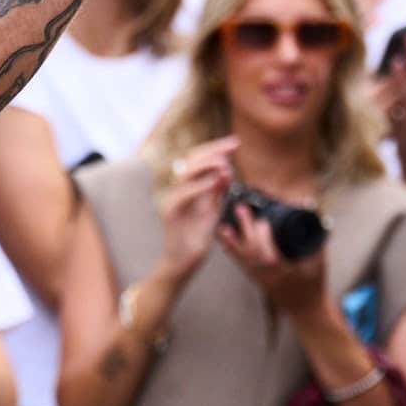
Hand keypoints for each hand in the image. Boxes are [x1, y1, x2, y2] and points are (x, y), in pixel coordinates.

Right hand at [160, 138, 235, 280]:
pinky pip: (183, 194)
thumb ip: (217, 190)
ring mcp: (172, 200)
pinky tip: (215, 180)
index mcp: (187, 186)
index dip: (216, 148)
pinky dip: (200, 185)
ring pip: (186, 173)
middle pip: (191, 160)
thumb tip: (227, 168)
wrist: (184, 262)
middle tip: (233, 146)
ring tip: (225, 164)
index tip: (235, 143)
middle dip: (214, 150)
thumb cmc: (196, 238)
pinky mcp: (170, 212)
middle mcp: (177, 189)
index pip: (198, 159)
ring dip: (207, 165)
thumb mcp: (212, 209)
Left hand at [218, 197, 327, 318]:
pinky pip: (241, 264)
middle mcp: (268, 277)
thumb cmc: (314, 284)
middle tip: (240, 209)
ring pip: (242, 259)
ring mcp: (260, 279)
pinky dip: (232, 251)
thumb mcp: (320, 261)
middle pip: (252, 252)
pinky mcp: (255, 280)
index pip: (269, 255)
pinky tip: (224, 239)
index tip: (263, 220)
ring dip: (232, 241)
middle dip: (246, 230)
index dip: (264, 238)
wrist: (305, 310)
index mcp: (284, 273)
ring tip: (222, 226)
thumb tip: (309, 205)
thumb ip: (316, 234)